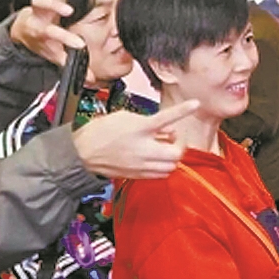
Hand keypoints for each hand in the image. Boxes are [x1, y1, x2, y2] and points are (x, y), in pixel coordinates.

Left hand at [7, 0, 84, 62]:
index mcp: (41, 31)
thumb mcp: (53, 55)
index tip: (79, 44)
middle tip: (68, 11)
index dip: (66, 39)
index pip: (53, 34)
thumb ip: (69, 65)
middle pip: (40, 7)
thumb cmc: (42, 41)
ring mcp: (38, 2)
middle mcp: (38, 15)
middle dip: (53, 7)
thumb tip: (89, 80)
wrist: (25, 30)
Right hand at [73, 100, 199, 179]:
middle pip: (176, 152)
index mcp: (140, 129)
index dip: (183, 110)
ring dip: (172, 157)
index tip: (195, 104)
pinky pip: (161, 174)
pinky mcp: (138, 175)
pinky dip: (163, 167)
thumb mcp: (125, 118)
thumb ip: (148, 122)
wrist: (82, 153)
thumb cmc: (100, 133)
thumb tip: (166, 130)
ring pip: (171, 166)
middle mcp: (143, 148)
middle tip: (173, 139)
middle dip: (179, 145)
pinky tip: (155, 160)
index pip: (167, 117)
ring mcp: (141, 164)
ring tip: (163, 149)